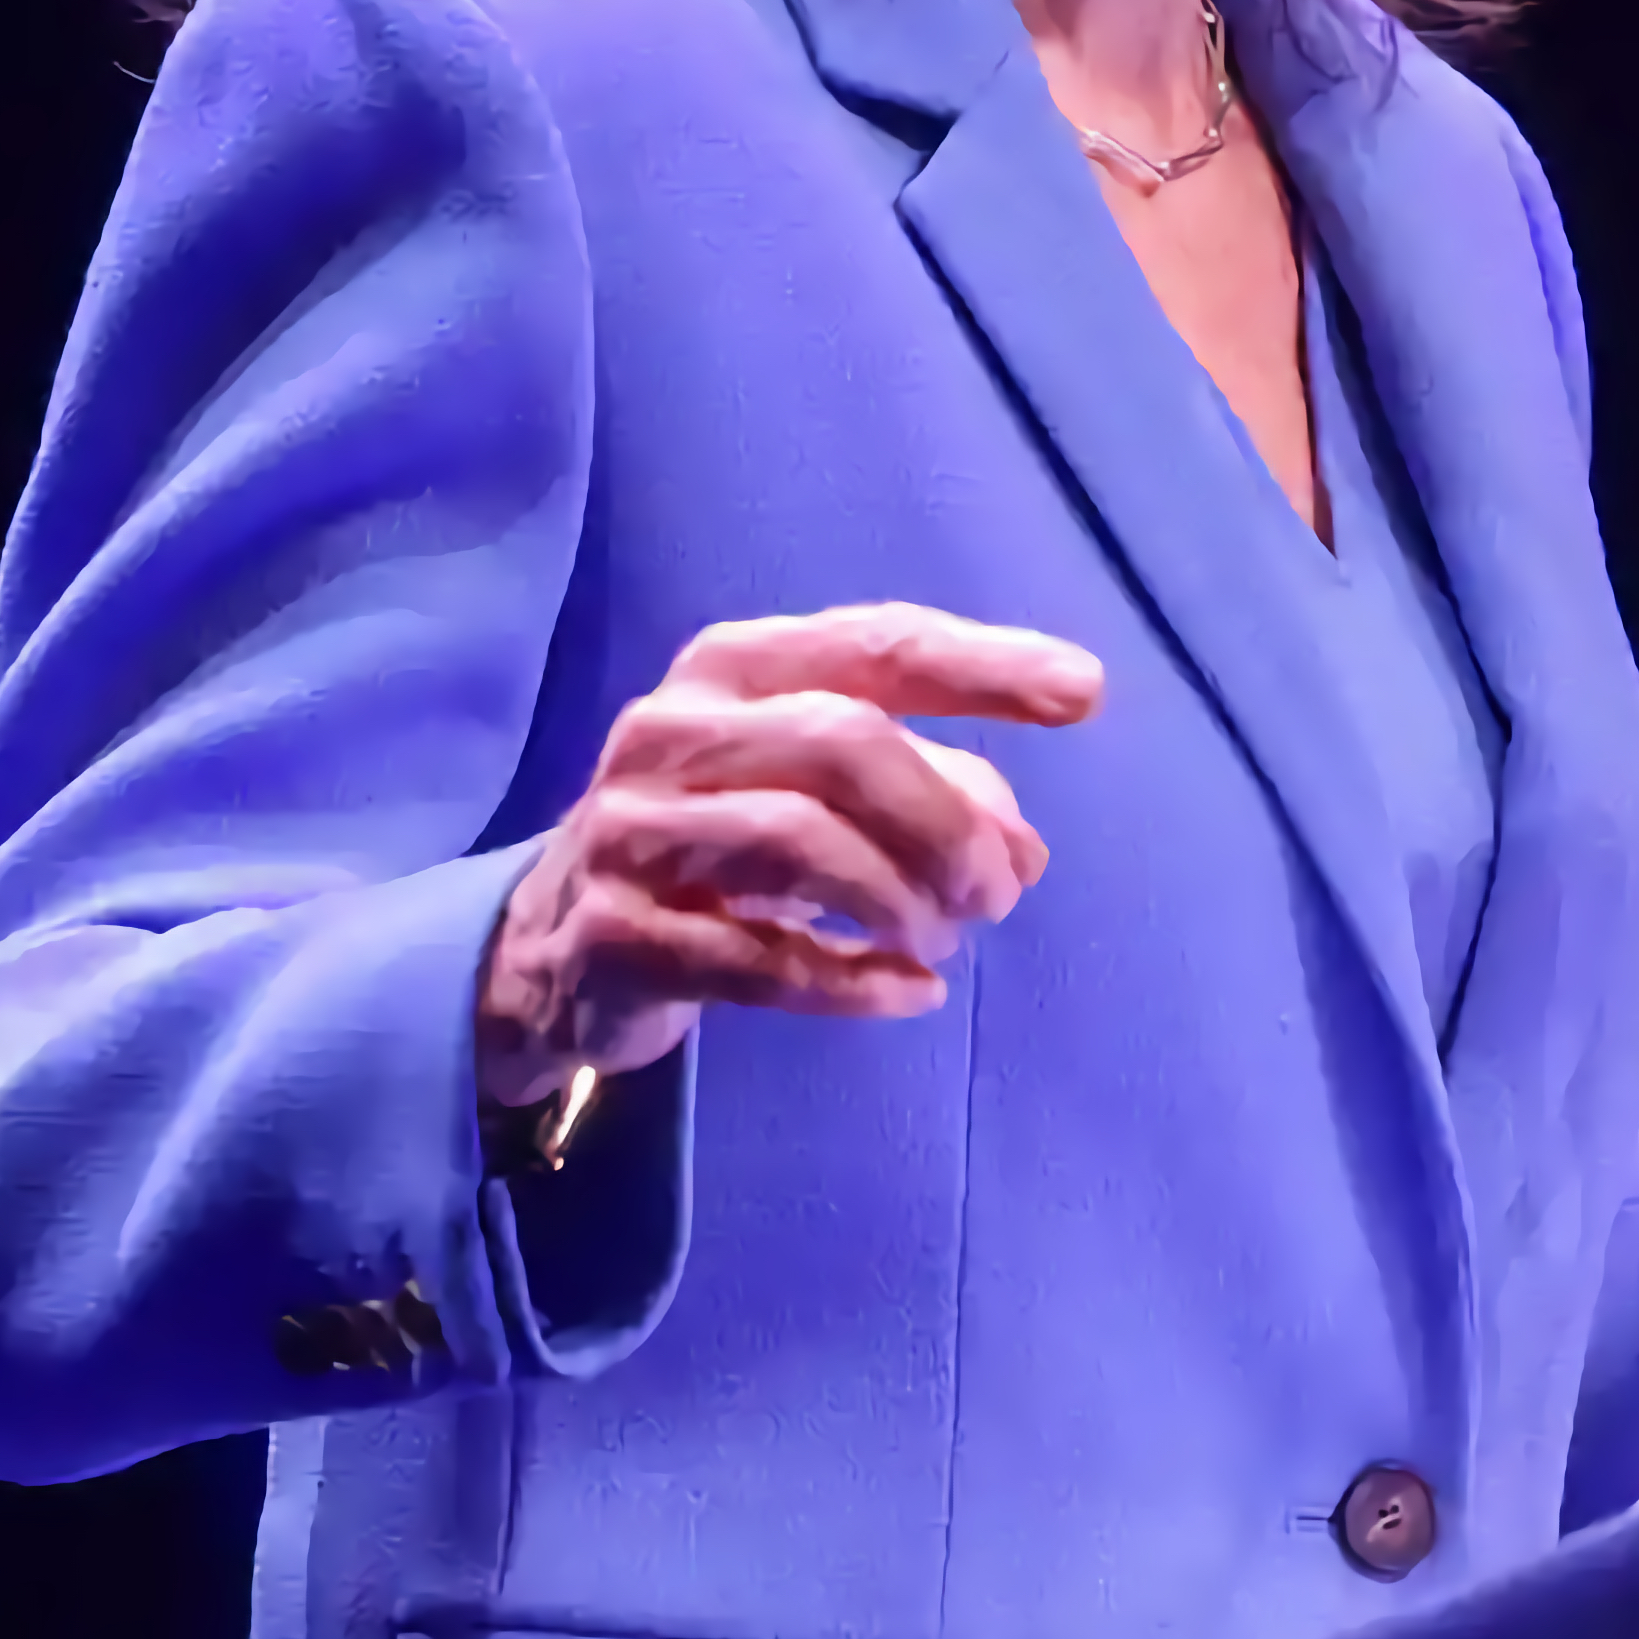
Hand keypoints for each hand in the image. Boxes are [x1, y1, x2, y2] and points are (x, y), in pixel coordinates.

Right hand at [474, 604, 1094, 1105]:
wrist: (553, 946)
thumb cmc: (716, 844)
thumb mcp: (817, 797)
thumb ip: (928, 796)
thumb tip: (1024, 853)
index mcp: (732, 668)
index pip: (875, 643)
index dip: (984, 664)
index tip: (1084, 691)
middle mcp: (672, 729)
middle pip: (845, 743)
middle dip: (948, 820)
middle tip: (1001, 894)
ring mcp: (632, 830)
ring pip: (799, 841)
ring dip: (901, 899)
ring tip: (945, 941)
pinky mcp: (614, 932)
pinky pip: (752, 956)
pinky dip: (850, 980)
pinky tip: (909, 995)